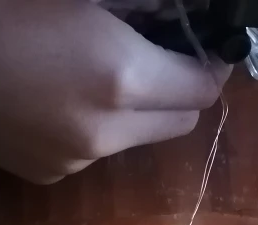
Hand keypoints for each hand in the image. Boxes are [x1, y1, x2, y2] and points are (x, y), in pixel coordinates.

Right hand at [0, 0, 230, 183]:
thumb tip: (177, 17)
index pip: (202, 89)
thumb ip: (140, 7)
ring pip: (136, 139)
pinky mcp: (46, 174)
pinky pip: (95, 152)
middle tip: (159, 54)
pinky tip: (54, 97)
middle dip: (180, 90)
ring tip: (91, 71)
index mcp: (118, 77)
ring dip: (136, 110)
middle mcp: (104, 133)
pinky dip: (95, 127)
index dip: (211, 64)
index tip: (205, 45)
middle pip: (180, 123)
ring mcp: (74, 160)